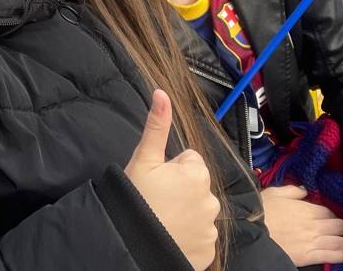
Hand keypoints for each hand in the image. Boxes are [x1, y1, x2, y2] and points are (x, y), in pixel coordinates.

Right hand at [124, 90, 219, 270]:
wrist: (131, 245)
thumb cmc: (135, 200)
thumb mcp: (143, 160)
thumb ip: (157, 126)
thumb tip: (162, 92)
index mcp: (196, 174)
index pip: (190, 161)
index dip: (171, 169)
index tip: (157, 181)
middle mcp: (210, 199)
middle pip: (196, 186)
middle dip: (181, 190)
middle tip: (158, 201)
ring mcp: (211, 227)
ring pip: (199, 211)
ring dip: (186, 213)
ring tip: (163, 220)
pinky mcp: (209, 250)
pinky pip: (202, 236)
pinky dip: (190, 236)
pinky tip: (172, 236)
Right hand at [260, 185, 342, 265]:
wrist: (251, 232)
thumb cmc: (261, 211)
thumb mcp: (274, 193)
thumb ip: (292, 190)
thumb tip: (303, 191)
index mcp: (308, 209)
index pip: (329, 212)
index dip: (337, 214)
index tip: (341, 215)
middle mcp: (315, 225)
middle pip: (339, 226)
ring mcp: (313, 242)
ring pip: (339, 242)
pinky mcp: (309, 256)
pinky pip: (330, 256)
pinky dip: (342, 255)